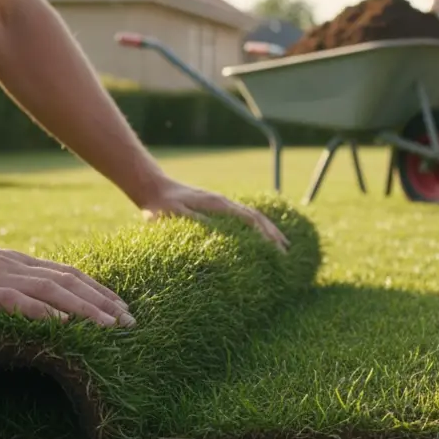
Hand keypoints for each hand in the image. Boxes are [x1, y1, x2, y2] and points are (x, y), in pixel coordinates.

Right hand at [0, 234, 134, 326]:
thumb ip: (5, 289)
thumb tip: (30, 309)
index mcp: (16, 263)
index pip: (68, 275)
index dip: (99, 291)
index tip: (124, 309)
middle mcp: (13, 266)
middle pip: (69, 282)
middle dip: (103, 302)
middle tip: (131, 323)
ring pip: (51, 291)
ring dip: (85, 309)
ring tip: (111, 326)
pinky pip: (14, 301)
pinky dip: (41, 312)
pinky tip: (62, 325)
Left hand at [136, 178, 289, 251]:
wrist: (151, 187)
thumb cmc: (160, 206)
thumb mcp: (175, 217)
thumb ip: (197, 224)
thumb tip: (221, 235)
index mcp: (218, 205)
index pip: (250, 220)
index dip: (265, 235)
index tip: (277, 251)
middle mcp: (224, 203)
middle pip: (257, 217)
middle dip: (273, 234)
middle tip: (286, 251)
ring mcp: (221, 204)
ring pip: (252, 216)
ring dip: (268, 230)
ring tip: (281, 244)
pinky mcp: (216, 208)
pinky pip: (243, 217)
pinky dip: (256, 227)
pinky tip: (259, 237)